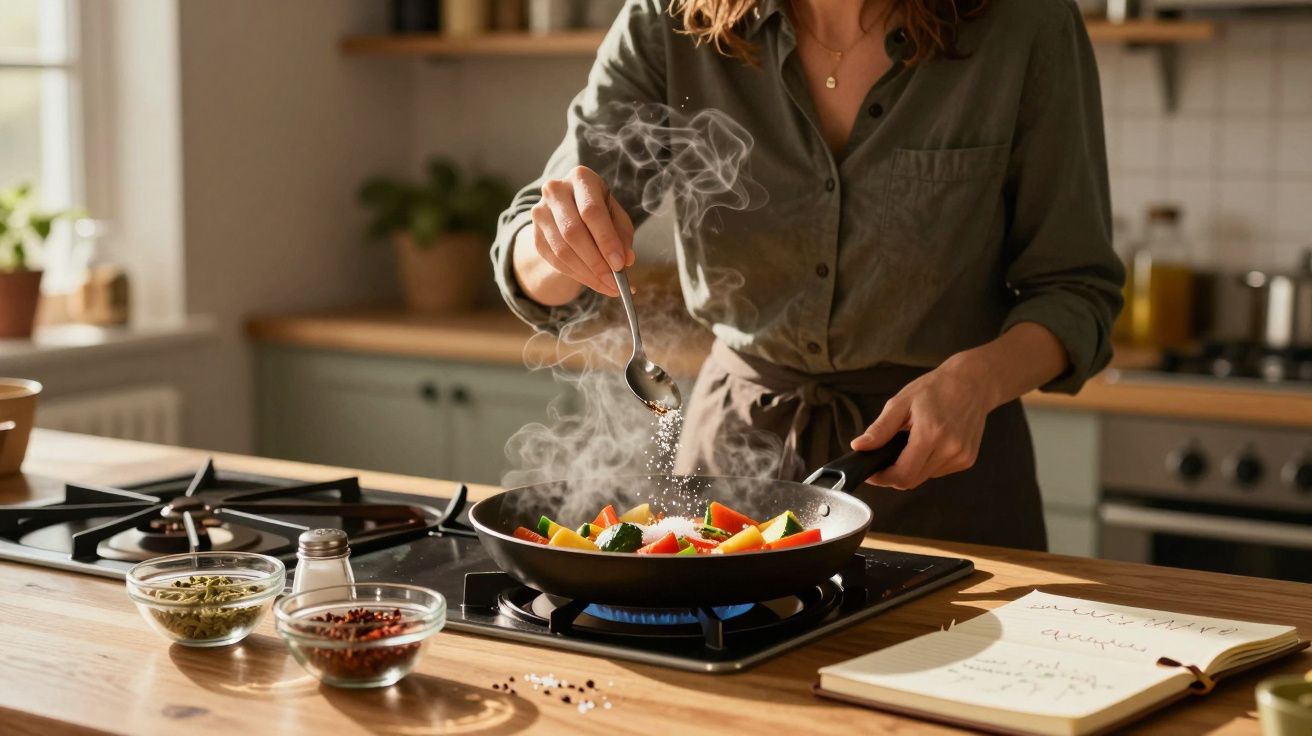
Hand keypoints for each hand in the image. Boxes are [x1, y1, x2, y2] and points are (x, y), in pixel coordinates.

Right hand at [523, 165, 635, 298]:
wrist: (568, 209)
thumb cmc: (599, 210)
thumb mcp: (615, 216)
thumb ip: (622, 235)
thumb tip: (626, 260)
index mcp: (581, 178)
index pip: (592, 212)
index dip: (606, 240)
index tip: (620, 265)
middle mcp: (555, 190)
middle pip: (573, 232)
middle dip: (597, 262)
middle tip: (615, 283)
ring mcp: (540, 212)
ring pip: (562, 250)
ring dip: (587, 274)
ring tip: (608, 287)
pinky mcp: (535, 234)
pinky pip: (555, 261)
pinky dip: (577, 276)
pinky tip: (594, 282)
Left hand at [849, 357, 999, 489]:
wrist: (973, 382)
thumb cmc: (936, 388)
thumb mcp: (901, 402)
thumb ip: (880, 429)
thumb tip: (859, 446)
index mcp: (931, 433)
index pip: (903, 475)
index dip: (882, 478)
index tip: (871, 472)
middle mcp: (950, 448)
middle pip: (913, 480)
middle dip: (894, 474)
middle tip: (885, 458)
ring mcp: (961, 456)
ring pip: (925, 477)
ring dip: (911, 468)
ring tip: (910, 444)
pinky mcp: (968, 459)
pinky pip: (938, 472)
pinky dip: (927, 464)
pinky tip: (928, 445)